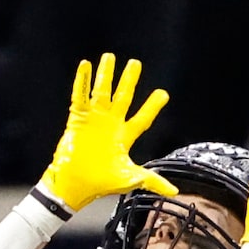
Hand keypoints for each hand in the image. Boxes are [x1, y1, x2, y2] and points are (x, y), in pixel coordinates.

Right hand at [40, 53, 175, 213]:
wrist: (74, 185)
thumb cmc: (100, 184)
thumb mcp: (129, 180)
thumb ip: (151, 181)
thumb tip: (174, 192)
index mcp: (124, 137)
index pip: (142, 118)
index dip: (152, 106)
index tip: (163, 94)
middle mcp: (110, 125)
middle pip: (122, 97)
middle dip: (129, 80)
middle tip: (135, 63)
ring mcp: (94, 120)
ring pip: (101, 91)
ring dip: (106, 74)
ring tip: (109, 57)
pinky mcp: (78, 118)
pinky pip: (80, 95)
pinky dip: (82, 81)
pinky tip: (85, 66)